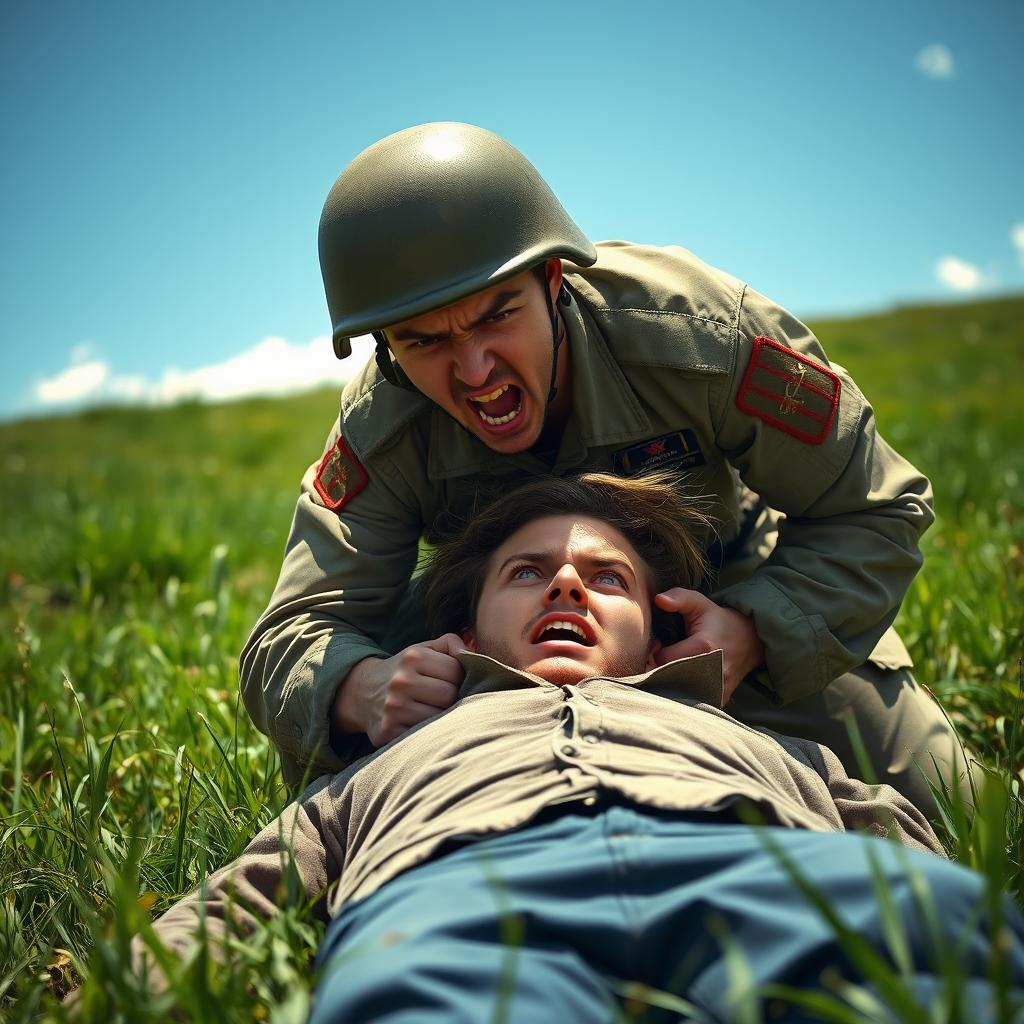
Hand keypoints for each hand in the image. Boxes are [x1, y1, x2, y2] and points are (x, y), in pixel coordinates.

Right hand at [335, 634, 466, 746]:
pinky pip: (424, 735)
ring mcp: (393, 708)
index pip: (456, 670)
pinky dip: (427, 731)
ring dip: (442, 716)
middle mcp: (400, 681)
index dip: (459, 677)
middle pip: (449, 695)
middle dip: (452, 697)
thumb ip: (449, 643)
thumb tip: (470, 653)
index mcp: (412, 657)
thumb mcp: (423, 649)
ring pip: (439, 718)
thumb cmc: (404, 670)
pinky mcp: (388, 732)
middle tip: (443, 698)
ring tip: (433, 710)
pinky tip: (421, 724)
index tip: (451, 680)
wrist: (363, 692)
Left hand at [653, 589, 763, 702]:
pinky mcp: (719, 698)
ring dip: (669, 683)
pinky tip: (681, 680)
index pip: (663, 659)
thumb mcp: (700, 603)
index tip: (658, 644)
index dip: (654, 652)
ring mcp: (717, 687)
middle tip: (661, 658)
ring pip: (679, 693)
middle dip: (658, 670)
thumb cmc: (719, 620)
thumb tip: (658, 600)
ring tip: (670, 668)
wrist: (750, 639)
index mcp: (703, 647)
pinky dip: (682, 693)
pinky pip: (692, 701)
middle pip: (669, 679)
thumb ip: (679, 597)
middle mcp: (711, 670)